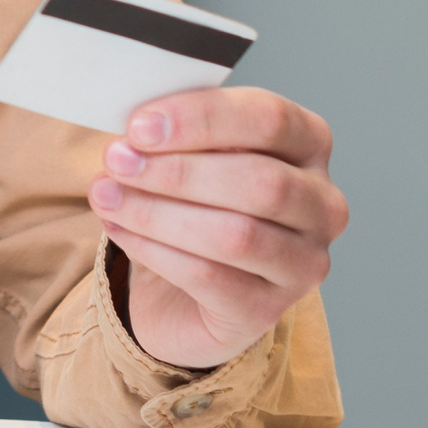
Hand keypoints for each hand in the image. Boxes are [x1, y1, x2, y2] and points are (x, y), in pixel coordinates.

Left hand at [87, 86, 346, 370]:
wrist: (183, 281)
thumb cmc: (192, 194)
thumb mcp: (187, 148)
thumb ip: (173, 130)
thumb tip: (134, 128)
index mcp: (308, 142)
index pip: (269, 119)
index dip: (201, 119)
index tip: (139, 126)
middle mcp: (322, 204)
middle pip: (261, 181)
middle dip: (178, 171)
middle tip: (116, 160)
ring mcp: (303, 262)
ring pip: (237, 235)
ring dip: (157, 211)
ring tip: (105, 195)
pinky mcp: (267, 309)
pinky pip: (209, 277)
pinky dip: (153, 249)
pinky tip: (118, 228)